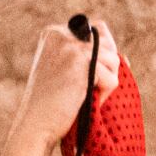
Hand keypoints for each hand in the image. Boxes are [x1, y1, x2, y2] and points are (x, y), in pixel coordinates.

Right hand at [14, 20, 118, 150]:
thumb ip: (79, 55)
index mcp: (53, 34)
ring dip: (107, 81)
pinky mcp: (81, 63)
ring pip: (112, 59)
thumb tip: (122, 56)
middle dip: (107, 68)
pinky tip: (89, 102)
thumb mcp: (59, 71)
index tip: (92, 74)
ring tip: (88, 96)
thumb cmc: (48, 106)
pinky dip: (105, 92)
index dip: (102, 53)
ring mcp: (71, 47)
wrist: (33, 127)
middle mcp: (61, 34)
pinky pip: (111, 76)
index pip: (96, 29)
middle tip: (92, 88)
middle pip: (108, 43)